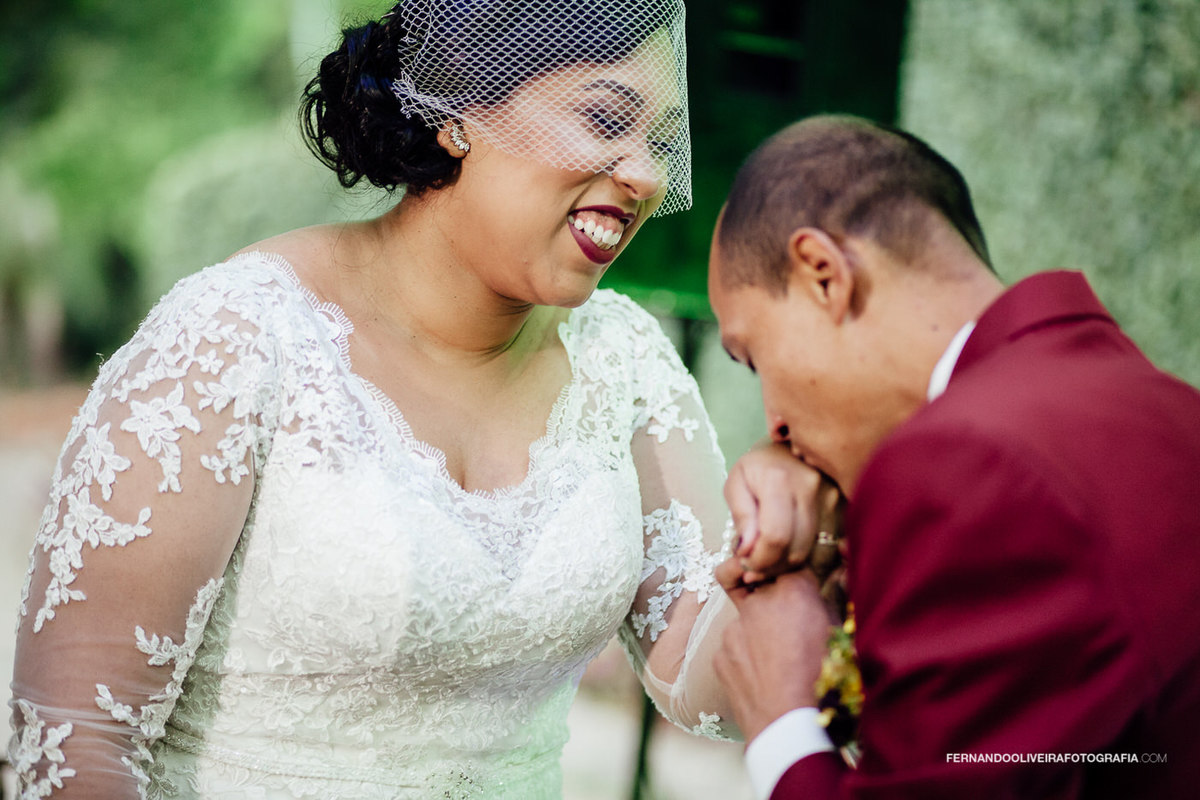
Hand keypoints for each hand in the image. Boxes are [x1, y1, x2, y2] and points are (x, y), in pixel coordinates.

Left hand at [713, 569, 833, 742]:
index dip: (797, 578)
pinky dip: (746, 657)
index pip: (791, 566)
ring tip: (781, 664)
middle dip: (775, 602)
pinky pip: (734, 647)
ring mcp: (734, 628)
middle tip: (791, 629)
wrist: (788, 729)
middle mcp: (759, 603)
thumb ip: (832, 600)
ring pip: (748, 620)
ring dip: (760, 632)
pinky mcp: (719, 654)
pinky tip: (765, 679)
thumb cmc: (826, 684)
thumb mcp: (841, 637)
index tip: (802, 591)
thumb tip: (835, 576)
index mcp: (793, 592)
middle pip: (764, 589)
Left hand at [723, 441, 843, 585]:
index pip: (775, 537)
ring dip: (789, 566)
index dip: (760, 560)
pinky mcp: (843, 508)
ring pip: (813, 553)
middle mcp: (811, 488)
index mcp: (780, 480)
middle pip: (796, 549)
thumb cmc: (757, 466)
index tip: (746, 564)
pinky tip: (789, 552)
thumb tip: (747, 551)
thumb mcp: (736, 484)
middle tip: (755, 567)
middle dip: (772, 568)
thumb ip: (741, 517)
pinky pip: (827, 547)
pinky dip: (806, 558)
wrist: (789, 447)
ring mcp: (832, 498)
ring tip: (771, 559)